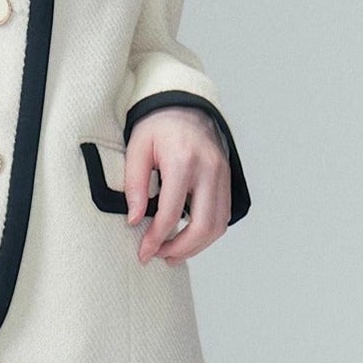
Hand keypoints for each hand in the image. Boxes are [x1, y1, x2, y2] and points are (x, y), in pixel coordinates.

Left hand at [124, 107, 229, 264]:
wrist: (185, 106)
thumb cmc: (158, 126)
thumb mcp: (137, 148)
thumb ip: (134, 184)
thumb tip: (134, 219)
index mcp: (183, 160)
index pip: (172, 213)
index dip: (156, 239)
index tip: (144, 253)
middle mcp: (209, 169)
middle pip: (203, 226)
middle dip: (181, 249)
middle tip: (160, 257)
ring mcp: (222, 175)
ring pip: (218, 225)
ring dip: (196, 246)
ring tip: (173, 254)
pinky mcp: (227, 180)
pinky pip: (223, 215)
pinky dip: (207, 233)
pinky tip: (187, 237)